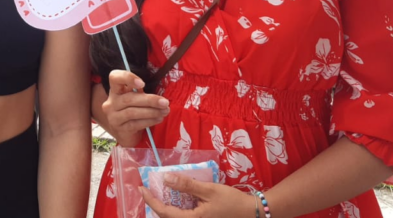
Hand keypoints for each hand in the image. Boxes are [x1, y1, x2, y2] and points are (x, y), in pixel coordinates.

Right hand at [100, 70, 168, 146]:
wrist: (126, 133)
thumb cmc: (133, 110)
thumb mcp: (136, 98)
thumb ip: (142, 94)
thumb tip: (160, 98)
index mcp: (115, 90)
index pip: (115, 78)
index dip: (127, 78)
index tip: (142, 84)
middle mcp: (111, 102)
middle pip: (129, 98)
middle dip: (150, 100)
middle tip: (165, 102)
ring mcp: (113, 116)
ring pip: (132, 112)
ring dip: (151, 112)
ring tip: (165, 111)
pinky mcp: (119, 128)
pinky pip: (135, 124)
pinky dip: (149, 121)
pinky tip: (159, 119)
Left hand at [141, 174, 256, 217]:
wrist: (251, 213)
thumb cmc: (231, 202)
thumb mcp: (209, 190)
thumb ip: (187, 185)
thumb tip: (166, 178)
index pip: (164, 212)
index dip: (151, 200)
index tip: (141, 188)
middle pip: (167, 217)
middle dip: (156, 204)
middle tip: (148, 190)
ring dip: (166, 207)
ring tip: (160, 193)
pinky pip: (183, 217)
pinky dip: (176, 209)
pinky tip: (177, 198)